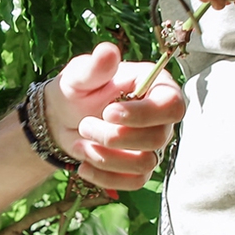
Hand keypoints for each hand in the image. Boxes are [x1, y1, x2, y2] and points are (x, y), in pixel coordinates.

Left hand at [43, 43, 183, 189]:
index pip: (172, 105)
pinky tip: (84, 165)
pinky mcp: (140, 168)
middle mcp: (160, 117)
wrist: (62, 118)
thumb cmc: (77, 90)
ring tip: (80, 143)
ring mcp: (152, 145)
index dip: (144, 114)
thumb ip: (94, 66)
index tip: (109, 112)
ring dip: (106, 157)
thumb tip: (108, 52)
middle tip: (84, 125)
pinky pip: (135, 182)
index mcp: (155, 87)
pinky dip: (105, 177)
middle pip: (157, 138)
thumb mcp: (80, 76)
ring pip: (145, 164)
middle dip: (114, 137)